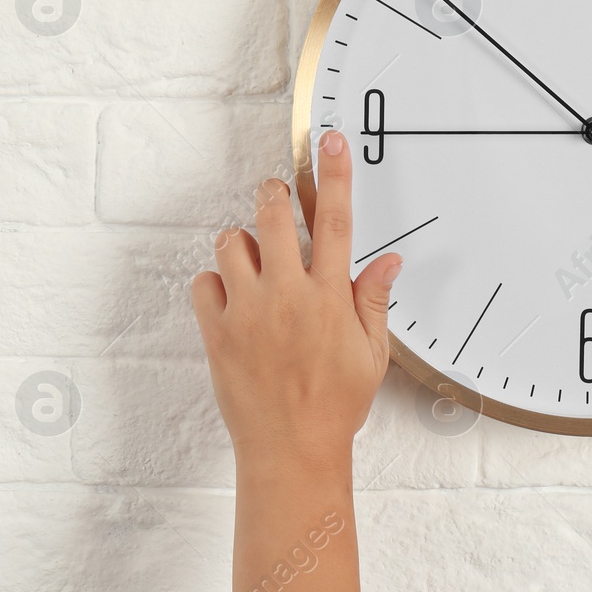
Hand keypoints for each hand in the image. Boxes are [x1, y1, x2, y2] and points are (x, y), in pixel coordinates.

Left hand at [191, 131, 401, 470]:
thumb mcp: (370, 355)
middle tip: (277, 201)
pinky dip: (214, 282)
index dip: (334, 175)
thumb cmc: (333, 407)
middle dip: (273, 196)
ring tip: (255, 263)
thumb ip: (373, 302)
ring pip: (231, 242)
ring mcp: (247, 311)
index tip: (330, 141)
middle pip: (273, 214)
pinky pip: (203, 282)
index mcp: (329, 298)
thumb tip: (388, 263)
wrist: (290, 450)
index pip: (337, 221)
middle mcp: (287, 296)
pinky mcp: (216, 331)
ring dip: (243, 242)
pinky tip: (231, 298)